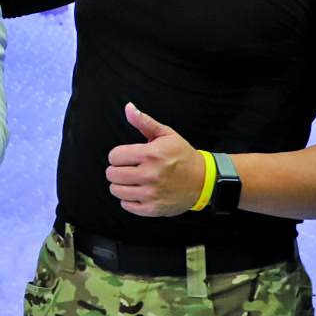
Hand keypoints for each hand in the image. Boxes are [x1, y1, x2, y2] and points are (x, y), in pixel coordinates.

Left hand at [106, 102, 205, 217]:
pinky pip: (126, 205)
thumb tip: (128, 107)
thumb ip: (144, 122)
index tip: (126, 157)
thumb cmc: (182, 156)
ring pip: (116, 190)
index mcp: (151, 154)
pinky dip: (129, 199)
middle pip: (112, 174)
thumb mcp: (166, 135)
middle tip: (128, 169)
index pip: (114, 156)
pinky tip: (139, 192)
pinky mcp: (153, 208)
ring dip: (121, 185)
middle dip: (117, 170)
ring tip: (132, 181)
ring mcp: (151, 193)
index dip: (118, 156)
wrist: (204, 180)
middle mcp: (150, 174)